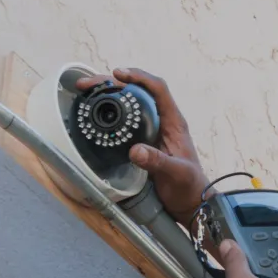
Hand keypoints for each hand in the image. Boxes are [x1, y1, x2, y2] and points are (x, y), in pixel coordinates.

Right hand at [77, 68, 208, 220]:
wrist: (190, 203)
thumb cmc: (188, 186)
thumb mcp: (176, 173)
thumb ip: (158, 161)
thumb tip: (134, 150)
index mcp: (173, 122)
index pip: (158, 90)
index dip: (139, 78)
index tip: (118, 75)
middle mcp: (162, 121)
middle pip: (139, 92)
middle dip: (114, 83)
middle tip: (88, 84)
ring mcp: (151, 131)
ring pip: (130, 104)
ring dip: (109, 95)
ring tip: (87, 92)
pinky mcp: (142, 142)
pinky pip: (125, 121)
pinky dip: (110, 114)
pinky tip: (94, 115)